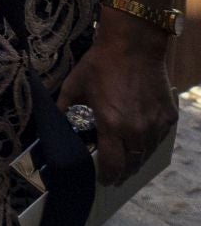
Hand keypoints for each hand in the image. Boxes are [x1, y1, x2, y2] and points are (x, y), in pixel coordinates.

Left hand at [58, 39, 176, 183]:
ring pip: (146, 153)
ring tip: (126, 158)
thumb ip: (65, 110)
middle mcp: (136, 130)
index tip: (103, 180)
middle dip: (122, 172)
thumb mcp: (74, 86)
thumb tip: (57, 126)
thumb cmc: (100, 65)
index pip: (111, 164)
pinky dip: (148, 142)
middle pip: (132, 164)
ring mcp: (155, 124)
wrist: (133, 46)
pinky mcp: (169, 117)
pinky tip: (139, 138)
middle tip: (114, 174)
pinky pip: (158, 138)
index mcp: (111, 125)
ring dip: (136, 158)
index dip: (107, 176)